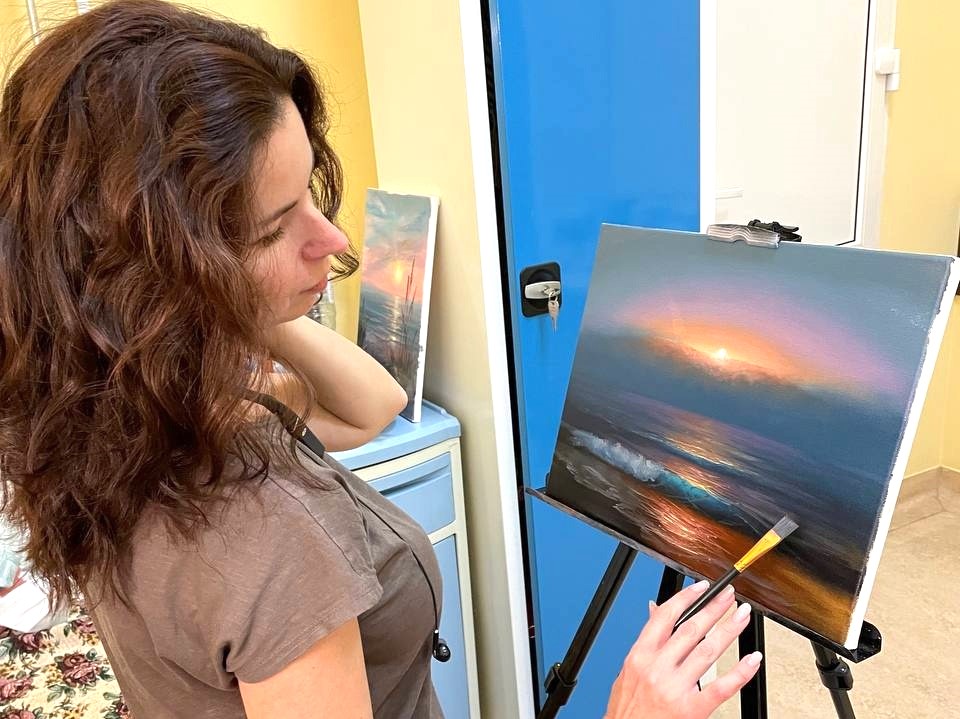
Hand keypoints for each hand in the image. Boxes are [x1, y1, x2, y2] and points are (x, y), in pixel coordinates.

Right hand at [603, 581, 761, 718]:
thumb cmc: (627, 711)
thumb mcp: (629, 672)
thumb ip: (646, 643)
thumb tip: (655, 612)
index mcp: (640, 656)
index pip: (666, 617)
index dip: (687, 599)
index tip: (702, 589)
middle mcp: (658, 668)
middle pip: (692, 629)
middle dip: (714, 609)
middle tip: (729, 597)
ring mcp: (675, 688)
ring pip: (709, 651)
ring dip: (729, 630)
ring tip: (742, 616)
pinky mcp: (692, 710)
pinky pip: (722, 687)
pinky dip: (740, 671)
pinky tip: (752, 659)